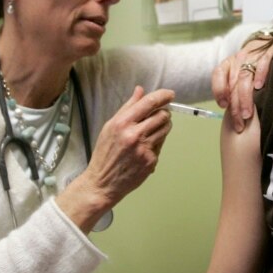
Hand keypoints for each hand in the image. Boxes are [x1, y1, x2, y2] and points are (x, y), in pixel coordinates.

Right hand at [58, 86, 173, 231]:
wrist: (103, 182)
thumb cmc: (105, 153)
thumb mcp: (110, 126)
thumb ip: (127, 107)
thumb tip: (140, 90)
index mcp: (122, 123)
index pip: (148, 103)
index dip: (163, 96)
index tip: (170, 94)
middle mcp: (134, 135)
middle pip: (162, 115)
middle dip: (164, 113)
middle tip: (160, 115)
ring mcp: (144, 149)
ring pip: (165, 129)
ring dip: (163, 126)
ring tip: (152, 130)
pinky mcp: (151, 161)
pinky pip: (161, 145)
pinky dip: (156, 143)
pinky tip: (144, 148)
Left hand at [212, 34, 272, 132]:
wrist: (268, 41)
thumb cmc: (252, 64)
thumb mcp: (239, 73)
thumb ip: (233, 88)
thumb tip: (230, 110)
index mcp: (229, 63)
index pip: (218, 75)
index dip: (219, 90)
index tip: (223, 106)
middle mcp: (239, 59)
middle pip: (234, 84)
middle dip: (235, 106)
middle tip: (239, 124)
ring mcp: (253, 55)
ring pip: (245, 77)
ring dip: (245, 98)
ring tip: (247, 114)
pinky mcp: (269, 52)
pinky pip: (263, 62)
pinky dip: (261, 74)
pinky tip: (260, 87)